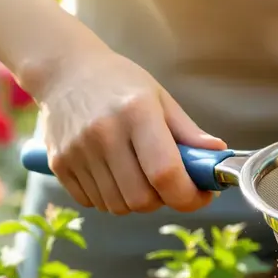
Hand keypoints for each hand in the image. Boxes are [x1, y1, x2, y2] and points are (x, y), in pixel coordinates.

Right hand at [33, 48, 225, 214]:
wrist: (64, 71)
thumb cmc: (119, 83)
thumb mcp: (160, 98)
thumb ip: (189, 132)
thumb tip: (218, 156)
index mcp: (137, 113)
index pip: (165, 173)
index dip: (189, 196)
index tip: (201, 195)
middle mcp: (104, 134)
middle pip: (142, 199)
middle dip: (163, 200)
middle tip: (168, 183)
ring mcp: (77, 151)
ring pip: (118, 207)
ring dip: (136, 201)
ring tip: (139, 175)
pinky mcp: (58, 164)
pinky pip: (93, 203)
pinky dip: (110, 198)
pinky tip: (114, 174)